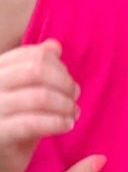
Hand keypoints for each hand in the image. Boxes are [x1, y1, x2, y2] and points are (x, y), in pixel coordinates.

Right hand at [0, 42, 78, 171]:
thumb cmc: (9, 125)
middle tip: (75, 97)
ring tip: (73, 114)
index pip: (35, 55)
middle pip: (37, 69)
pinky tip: (66, 126)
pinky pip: (32, 123)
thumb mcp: (22, 94)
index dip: (59, 67)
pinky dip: (56, 122)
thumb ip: (35, 68)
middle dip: (64, 82)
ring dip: (65, 104)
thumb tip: (54, 45)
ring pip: (39, 95)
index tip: (68, 83)